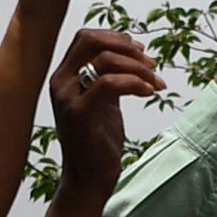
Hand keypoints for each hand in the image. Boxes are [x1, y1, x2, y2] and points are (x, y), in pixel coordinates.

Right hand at [48, 30, 163, 192]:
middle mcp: (61, 82)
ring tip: (156, 83)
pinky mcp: (79, 113)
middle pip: (92, 41)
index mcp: (64, 76)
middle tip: (151, 63)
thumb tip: (130, 52)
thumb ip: (107, 77)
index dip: (116, 37)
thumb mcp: (102, 101)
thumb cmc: (97, 140)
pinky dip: (135, 83)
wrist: (88, 178)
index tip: (140, 50)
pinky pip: (110, 83)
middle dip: (127, 47)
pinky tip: (149, 93)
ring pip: (105, 60)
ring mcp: (67, 97)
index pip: (86, 37)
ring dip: (138, 67)